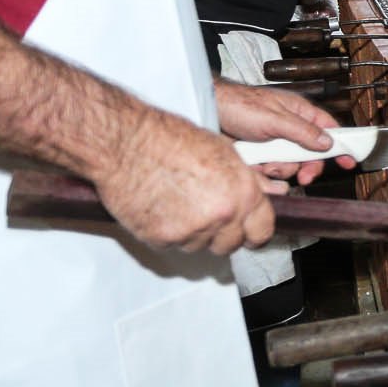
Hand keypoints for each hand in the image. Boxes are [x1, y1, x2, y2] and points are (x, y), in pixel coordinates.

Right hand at [91, 107, 280, 254]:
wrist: (125, 143)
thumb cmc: (170, 139)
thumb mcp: (223, 152)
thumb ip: (244, 182)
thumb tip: (260, 196)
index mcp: (243, 192)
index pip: (262, 230)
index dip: (255, 235)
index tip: (249, 238)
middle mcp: (223, 214)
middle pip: (230, 244)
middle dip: (221, 235)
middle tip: (204, 217)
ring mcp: (193, 230)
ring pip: (199, 246)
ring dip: (192, 234)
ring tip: (175, 204)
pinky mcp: (163, 238)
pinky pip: (171, 246)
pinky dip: (166, 233)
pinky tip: (158, 208)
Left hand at [214, 81, 352, 185]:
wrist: (206, 111)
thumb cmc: (239, 105)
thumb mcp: (275, 119)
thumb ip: (304, 132)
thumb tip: (328, 143)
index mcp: (300, 114)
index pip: (329, 130)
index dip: (341, 146)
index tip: (350, 162)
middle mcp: (289, 129)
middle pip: (310, 155)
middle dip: (305, 167)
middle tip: (303, 177)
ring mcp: (274, 143)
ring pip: (289, 165)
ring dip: (279, 168)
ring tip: (265, 162)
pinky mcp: (259, 154)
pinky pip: (269, 170)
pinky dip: (262, 170)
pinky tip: (253, 163)